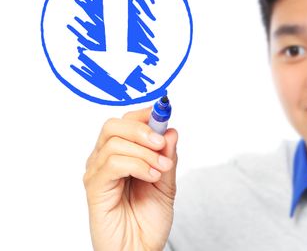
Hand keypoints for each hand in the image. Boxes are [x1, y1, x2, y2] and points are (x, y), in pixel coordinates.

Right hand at [83, 107, 177, 250]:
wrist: (140, 250)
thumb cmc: (148, 221)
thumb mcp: (167, 183)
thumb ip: (168, 156)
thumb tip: (171, 129)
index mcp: (122, 154)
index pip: (126, 122)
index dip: (145, 114)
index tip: (163, 112)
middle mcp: (105, 160)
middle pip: (114, 125)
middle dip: (142, 129)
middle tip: (162, 144)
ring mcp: (97, 173)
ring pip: (114, 141)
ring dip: (144, 152)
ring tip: (161, 169)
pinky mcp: (94, 187)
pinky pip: (112, 163)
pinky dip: (137, 165)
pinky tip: (151, 176)